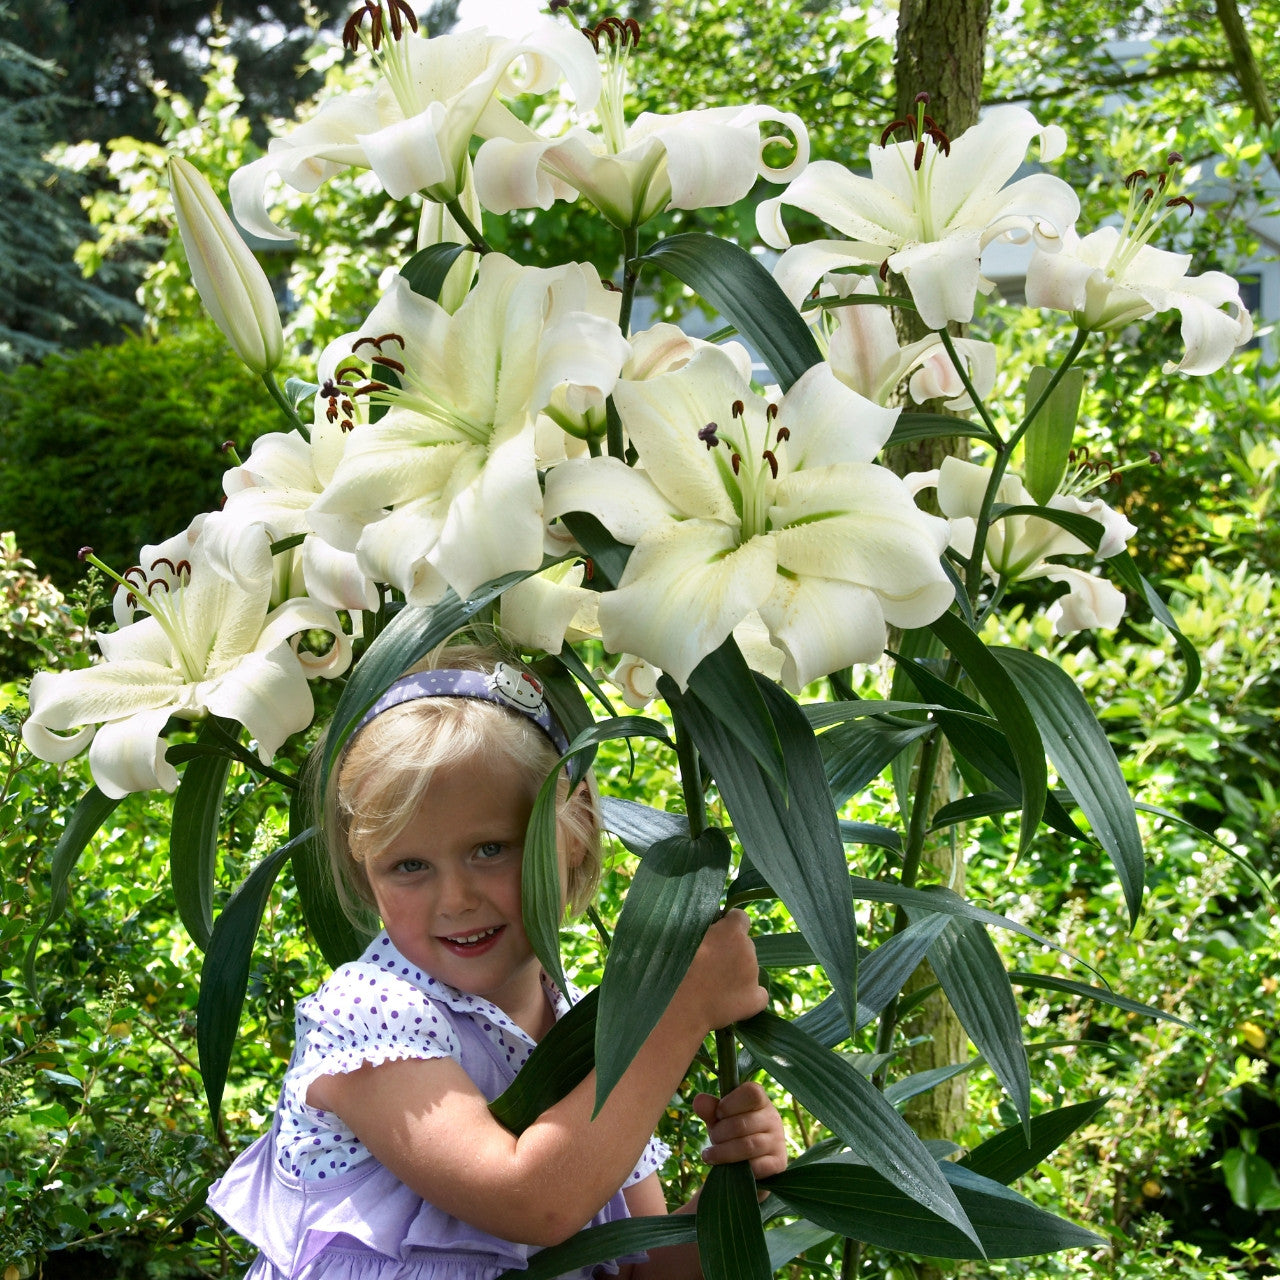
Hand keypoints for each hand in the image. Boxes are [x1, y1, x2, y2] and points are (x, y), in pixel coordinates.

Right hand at [675, 909, 768, 1033]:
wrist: (677, 1005)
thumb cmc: (674, 967)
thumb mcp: (683, 935)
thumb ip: (702, 926)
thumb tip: (707, 926)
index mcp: (732, 932)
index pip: (740, 918)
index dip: (728, 925)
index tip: (715, 934)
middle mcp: (748, 950)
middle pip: (745, 945)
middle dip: (730, 951)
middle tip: (708, 964)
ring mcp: (753, 975)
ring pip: (749, 969)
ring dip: (736, 973)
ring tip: (711, 985)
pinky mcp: (754, 999)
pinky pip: (758, 995)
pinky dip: (748, 996)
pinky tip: (730, 1001)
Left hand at [692, 1082, 787, 1180]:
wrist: (748, 1165)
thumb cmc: (732, 1133)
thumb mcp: (719, 1119)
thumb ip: (710, 1109)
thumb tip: (698, 1100)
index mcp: (760, 1100)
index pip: (751, 1092)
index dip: (730, 1103)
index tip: (719, 1113)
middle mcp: (773, 1118)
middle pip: (742, 1123)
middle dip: (720, 1133)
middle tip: (713, 1138)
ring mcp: (778, 1141)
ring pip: (747, 1146)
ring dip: (723, 1152)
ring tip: (710, 1155)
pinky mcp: (779, 1163)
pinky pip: (756, 1166)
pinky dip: (737, 1169)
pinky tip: (727, 1168)